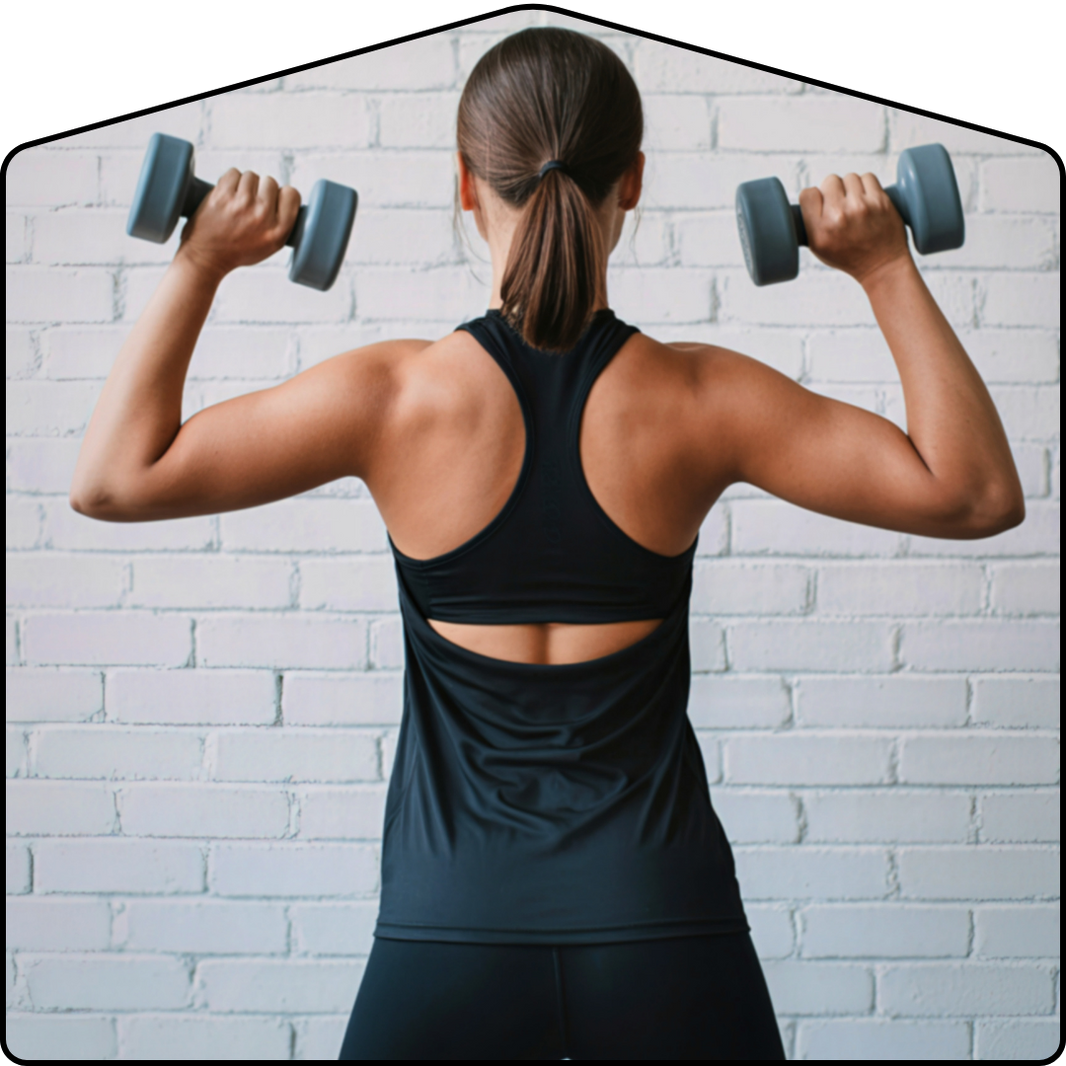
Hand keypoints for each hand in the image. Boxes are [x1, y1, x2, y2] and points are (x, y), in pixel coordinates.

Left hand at [175, 168, 301, 281]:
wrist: (208, 255)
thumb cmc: (239, 250)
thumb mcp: (271, 245)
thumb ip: (282, 221)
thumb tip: (286, 194)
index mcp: (278, 231)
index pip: (292, 194)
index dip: (281, 194)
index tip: (272, 201)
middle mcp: (263, 216)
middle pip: (271, 182)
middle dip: (261, 189)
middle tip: (251, 203)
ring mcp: (242, 204)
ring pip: (251, 176)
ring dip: (244, 185)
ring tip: (237, 201)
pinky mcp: (223, 195)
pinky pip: (234, 173)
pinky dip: (230, 181)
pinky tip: (227, 196)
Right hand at [798, 172, 910, 284]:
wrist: (882, 265)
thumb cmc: (849, 256)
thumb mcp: (818, 248)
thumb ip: (810, 223)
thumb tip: (808, 197)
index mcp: (819, 230)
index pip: (807, 194)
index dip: (814, 196)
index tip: (821, 204)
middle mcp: (838, 217)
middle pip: (830, 180)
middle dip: (834, 190)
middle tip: (841, 205)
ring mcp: (861, 207)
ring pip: (850, 177)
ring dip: (852, 187)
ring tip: (855, 204)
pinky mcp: (880, 201)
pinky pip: (868, 177)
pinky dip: (867, 185)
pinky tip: (867, 199)